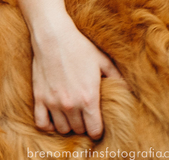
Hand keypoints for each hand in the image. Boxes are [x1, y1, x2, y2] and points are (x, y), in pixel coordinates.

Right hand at [30, 19, 121, 139]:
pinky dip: (49, 125)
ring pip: (62, 129)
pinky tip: (55, 118)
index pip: (95, 130)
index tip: (97, 124)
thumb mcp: (103, 61)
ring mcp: (53, 103)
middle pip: (79, 130)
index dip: (98, 130)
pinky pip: (42, 123)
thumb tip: (129, 90)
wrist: (54, 37)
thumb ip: (116, 78)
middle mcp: (71, 104)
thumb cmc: (80, 47)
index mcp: (89, 98)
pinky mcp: (39, 98)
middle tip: (85, 116)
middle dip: (84, 126)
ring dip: (68, 125)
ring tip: (72, 116)